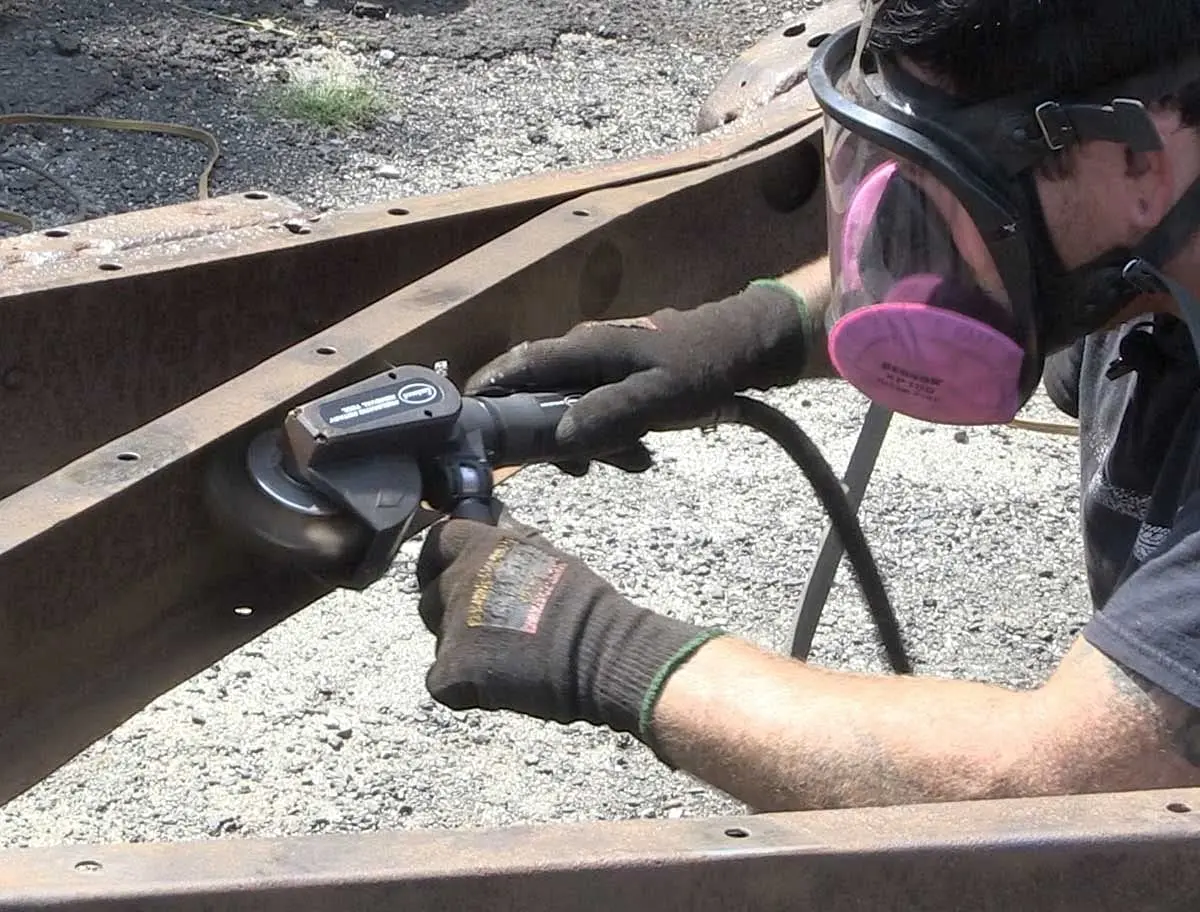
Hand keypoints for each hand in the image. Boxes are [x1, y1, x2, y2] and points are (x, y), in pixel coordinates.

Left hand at [415, 511, 721, 738]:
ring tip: (504, 656)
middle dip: (449, 610)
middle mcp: (461, 580)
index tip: (451, 573)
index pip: (438, 543)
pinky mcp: (453, 669)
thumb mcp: (546, 554)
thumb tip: (492, 514)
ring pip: (438, 638)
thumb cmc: (585, 605)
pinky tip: (497, 684)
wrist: (602, 652)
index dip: (441, 561)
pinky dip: (463, 687)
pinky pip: (440, 679)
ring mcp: (453, 626)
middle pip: (430, 595)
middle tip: (484, 626)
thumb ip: (509, 538)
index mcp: (482, 546)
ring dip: (461, 648)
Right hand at [464, 280, 813, 475]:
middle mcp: (584, 352)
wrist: (748, 347)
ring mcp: (602, 364)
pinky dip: (609, 435)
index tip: (467, 420)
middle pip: (540, 394)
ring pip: (571, 407)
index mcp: (584, 348)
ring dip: (589, 441)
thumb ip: (610, 415)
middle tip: (574, 470)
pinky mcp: (620, 378)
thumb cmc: (703, 365)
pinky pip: (597, 410)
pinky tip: (637, 454)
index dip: (488, 389)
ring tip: (627, 462)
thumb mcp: (659, 396)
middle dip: (550, 435)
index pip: (519, 365)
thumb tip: (562, 439)